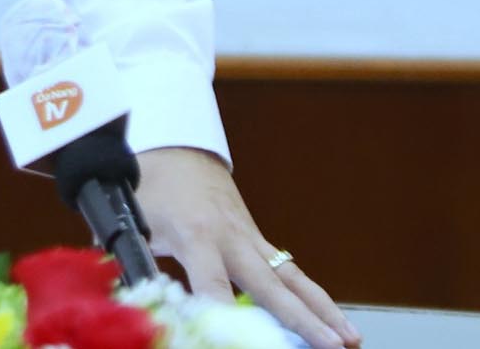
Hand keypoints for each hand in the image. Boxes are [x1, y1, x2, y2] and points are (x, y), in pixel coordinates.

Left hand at [134, 146, 358, 348]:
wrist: (177, 149)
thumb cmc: (152, 187)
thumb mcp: (133, 220)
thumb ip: (133, 259)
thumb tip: (128, 296)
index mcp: (195, 234)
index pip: (212, 283)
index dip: (221, 315)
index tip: (228, 340)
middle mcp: (232, 238)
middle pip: (270, 285)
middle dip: (302, 319)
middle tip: (329, 346)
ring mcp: (251, 239)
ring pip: (293, 278)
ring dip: (324, 310)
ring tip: (350, 340)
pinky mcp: (260, 242)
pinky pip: (290, 272)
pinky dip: (315, 297)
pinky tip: (336, 322)